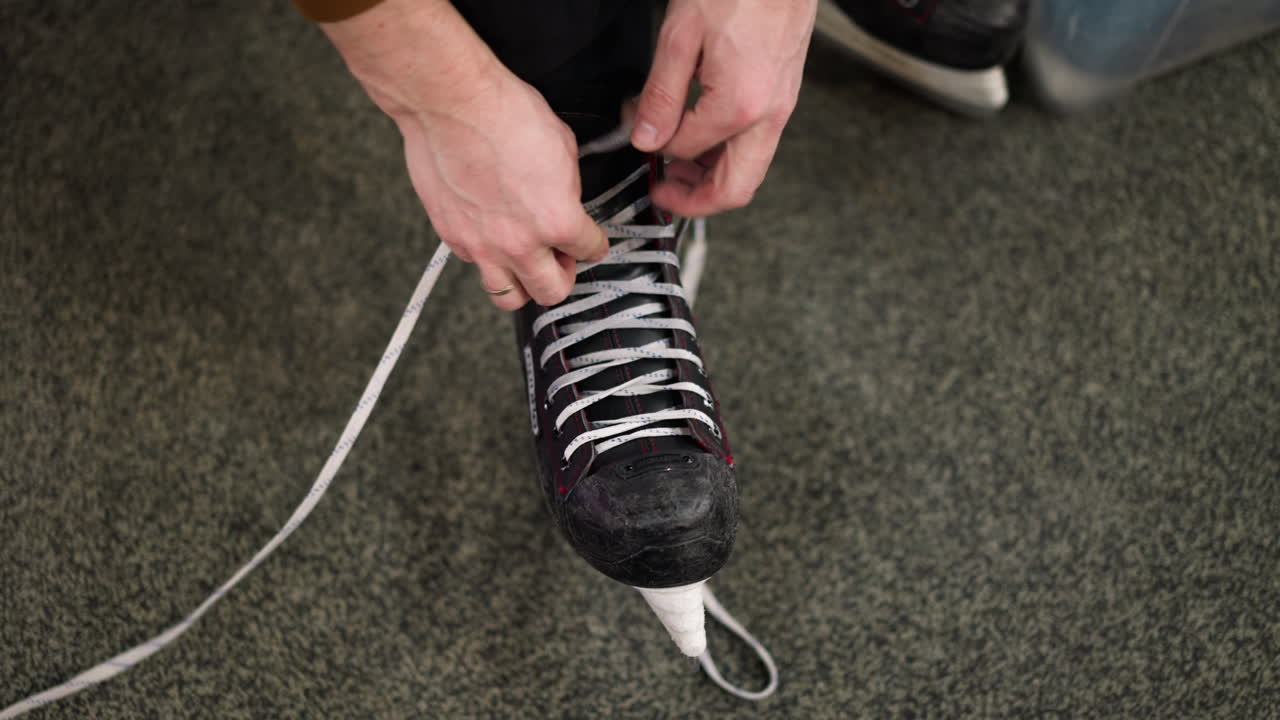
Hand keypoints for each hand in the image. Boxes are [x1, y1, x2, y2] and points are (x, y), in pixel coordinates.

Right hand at [396, 74, 606, 309]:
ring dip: (523, 284)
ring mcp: (482, 245)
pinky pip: (475, 265)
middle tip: (560, 259)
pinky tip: (491, 236)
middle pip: (552, 292)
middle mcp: (520, 243)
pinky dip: (487, 258)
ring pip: (509, 297)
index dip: (594, 244)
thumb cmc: (503, 112)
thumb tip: (566, 196)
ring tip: (525, 263)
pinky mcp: (452, 236)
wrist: (451, 102)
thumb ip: (569, 185)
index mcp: (557, 220)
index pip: (589, 251)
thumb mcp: (562, 145)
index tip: (590, 242)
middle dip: (563, 276)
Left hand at [630, 0, 816, 216]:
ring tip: (677, 167)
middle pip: (735, 188)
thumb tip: (646, 137)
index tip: (635, 134)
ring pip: (749, 170)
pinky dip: (728, 153)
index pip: (686, 150)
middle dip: (694, 200)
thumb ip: (661, 94)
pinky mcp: (784, 96)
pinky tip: (702, 137)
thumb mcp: (681, 35)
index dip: (653, 149)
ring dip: (712, 178)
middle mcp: (768, 115)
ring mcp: (781, 108)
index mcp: (738, 105)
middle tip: (662, 191)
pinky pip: (757, 144)